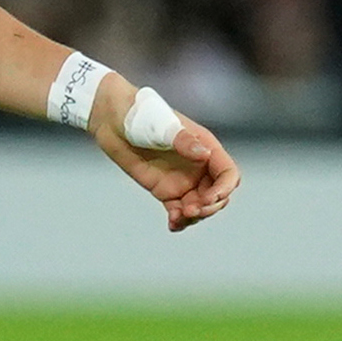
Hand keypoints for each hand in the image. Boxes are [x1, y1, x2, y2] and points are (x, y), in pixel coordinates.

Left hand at [89, 73, 238, 231]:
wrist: (113, 121)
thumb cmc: (142, 115)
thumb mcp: (162, 126)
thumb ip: (183, 141)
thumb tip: (205, 154)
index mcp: (205, 147)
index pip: (227, 174)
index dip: (224, 189)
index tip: (209, 199)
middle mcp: (198, 166)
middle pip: (217, 195)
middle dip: (210, 207)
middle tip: (190, 210)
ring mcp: (182, 180)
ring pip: (199, 207)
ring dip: (194, 217)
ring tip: (177, 218)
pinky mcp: (164, 190)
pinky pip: (178, 211)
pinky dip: (179, 221)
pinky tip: (172, 225)